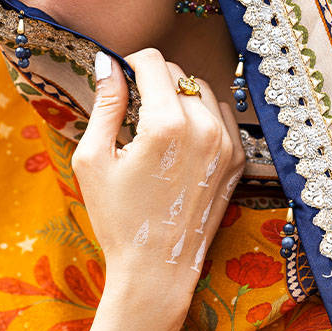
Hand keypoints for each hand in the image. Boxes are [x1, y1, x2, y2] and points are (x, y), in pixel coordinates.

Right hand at [71, 48, 245, 309]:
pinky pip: (222, 115)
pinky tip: (180, 140)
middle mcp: (205, 127)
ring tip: (155, 126)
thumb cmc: (117, 218)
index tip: (117, 79)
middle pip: (177, 73)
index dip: (129, 63)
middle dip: (152, 81)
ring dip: (178, 96)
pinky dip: (201, 116)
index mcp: (167, 123)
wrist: (157, 269)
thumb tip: (107, 63)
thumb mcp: (94, 159)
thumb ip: (105, 104)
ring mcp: (227, 143)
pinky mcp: (237, 160)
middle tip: (131, 110)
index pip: (153, 60)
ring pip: (202, 90)